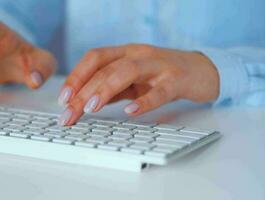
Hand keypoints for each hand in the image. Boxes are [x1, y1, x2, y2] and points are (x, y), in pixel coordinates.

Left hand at [57, 44, 218, 124]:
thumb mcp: (134, 80)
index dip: (76, 76)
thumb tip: (85, 102)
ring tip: (89, 108)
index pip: (95, 59)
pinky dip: (145, 101)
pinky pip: (160, 91)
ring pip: (128, 72)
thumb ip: (113, 89)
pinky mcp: (177, 80)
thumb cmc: (163, 75)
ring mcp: (158, 66)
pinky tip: (131, 112)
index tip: (62, 98)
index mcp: (126, 53)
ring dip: (105, 90)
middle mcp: (139, 55)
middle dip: (83, 92)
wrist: (202, 70)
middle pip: (106, 68)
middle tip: (68, 115)